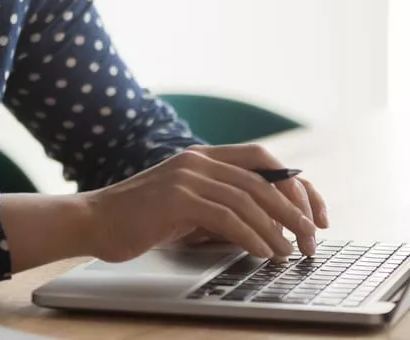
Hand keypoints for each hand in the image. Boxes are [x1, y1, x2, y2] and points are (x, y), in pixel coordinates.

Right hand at [79, 144, 325, 264]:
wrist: (94, 221)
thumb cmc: (139, 220)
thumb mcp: (187, 208)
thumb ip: (222, 208)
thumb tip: (270, 228)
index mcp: (203, 157)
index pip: (264, 160)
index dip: (296, 185)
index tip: (315, 214)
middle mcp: (198, 160)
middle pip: (264, 179)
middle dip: (295, 210)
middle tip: (311, 239)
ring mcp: (187, 176)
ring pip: (249, 198)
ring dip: (277, 228)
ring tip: (290, 253)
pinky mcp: (177, 199)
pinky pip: (227, 216)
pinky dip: (251, 236)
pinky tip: (262, 253)